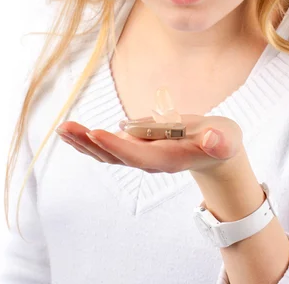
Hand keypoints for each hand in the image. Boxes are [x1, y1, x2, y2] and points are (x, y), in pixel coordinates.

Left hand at [55, 113, 244, 175]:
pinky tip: (73, 132)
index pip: (138, 155)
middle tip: (65, 127)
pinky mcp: (137, 149)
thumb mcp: (226, 137)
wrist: (216, 153)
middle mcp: (150, 161)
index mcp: (168, 158)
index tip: (95, 132)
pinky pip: (108, 148)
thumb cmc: (221, 141)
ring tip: (62, 128)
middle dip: (89, 143)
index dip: (116, 145)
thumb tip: (215, 139)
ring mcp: (141, 157)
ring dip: (83, 142)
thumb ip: (221, 140)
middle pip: (115, 156)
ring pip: (107, 153)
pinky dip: (88, 141)